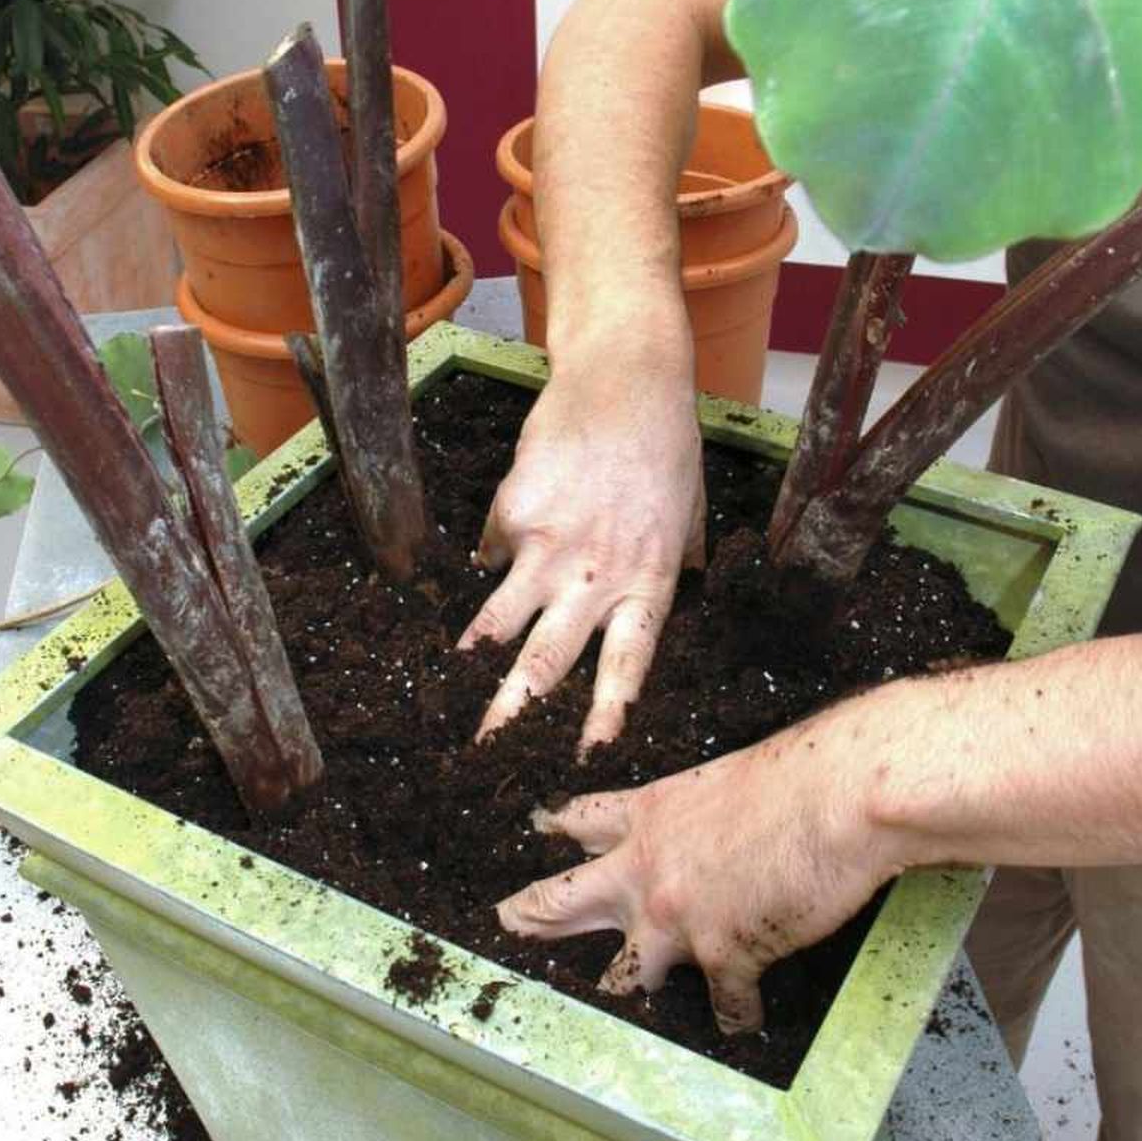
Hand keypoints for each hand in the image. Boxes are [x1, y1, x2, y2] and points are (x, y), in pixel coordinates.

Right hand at [458, 353, 704, 749]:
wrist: (624, 379)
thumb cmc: (664, 449)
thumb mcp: (689, 518)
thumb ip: (677, 567)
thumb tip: (675, 599)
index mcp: (650, 584)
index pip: (625, 668)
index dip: (603, 718)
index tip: (585, 761)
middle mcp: (597, 575)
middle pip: (548, 662)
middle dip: (515, 715)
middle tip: (489, 755)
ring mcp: (549, 546)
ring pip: (501, 621)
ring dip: (476, 661)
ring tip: (452, 693)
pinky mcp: (512, 512)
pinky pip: (493, 552)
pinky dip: (495, 555)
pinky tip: (514, 532)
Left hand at [495, 701, 902, 1031]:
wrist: (840, 796)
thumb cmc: (801, 771)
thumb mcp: (729, 778)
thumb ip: (707, 813)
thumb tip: (722, 828)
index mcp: (651, 815)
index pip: (580, 821)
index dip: (552, 830)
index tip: (530, 832)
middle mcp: (647, 870)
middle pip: (563, 899)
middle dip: (528, 916)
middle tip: (506, 925)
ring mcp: (679, 920)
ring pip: (627, 976)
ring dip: (631, 991)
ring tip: (627, 1006)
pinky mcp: (726, 957)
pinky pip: (723, 1006)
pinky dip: (737, 1017)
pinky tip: (746, 1023)